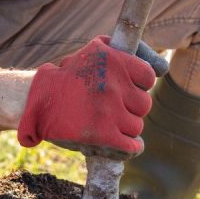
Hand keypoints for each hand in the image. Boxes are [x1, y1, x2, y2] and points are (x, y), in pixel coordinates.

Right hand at [17, 37, 157, 154]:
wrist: (36, 102)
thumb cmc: (68, 77)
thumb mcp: (95, 50)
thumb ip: (126, 51)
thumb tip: (163, 68)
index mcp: (113, 59)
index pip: (148, 77)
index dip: (139, 86)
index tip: (126, 89)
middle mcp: (113, 84)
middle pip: (144, 105)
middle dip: (131, 109)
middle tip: (114, 110)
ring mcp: (109, 110)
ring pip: (137, 126)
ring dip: (126, 128)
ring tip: (110, 126)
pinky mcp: (102, 134)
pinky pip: (131, 145)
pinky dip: (131, 148)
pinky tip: (125, 145)